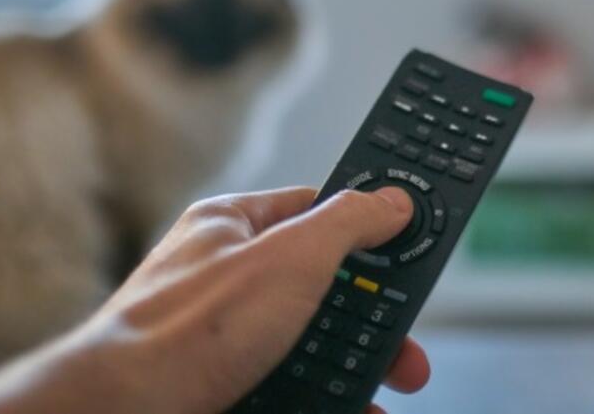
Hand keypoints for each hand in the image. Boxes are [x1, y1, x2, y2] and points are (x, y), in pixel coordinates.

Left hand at [80, 186, 427, 413]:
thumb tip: (390, 201)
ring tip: (382, 395)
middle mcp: (222, 280)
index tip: (407, 255)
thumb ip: (348, 222)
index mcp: (231, 228)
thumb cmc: (186, 330)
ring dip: (353, 375)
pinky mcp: (217, 386)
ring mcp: (218, 339)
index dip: (364, 233)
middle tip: (406, 354)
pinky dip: (321, 403)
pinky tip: (348, 413)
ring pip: (305, 351)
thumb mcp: (291, 257)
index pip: (314, 212)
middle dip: (370, 326)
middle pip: (318, 293)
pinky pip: (283, 391)